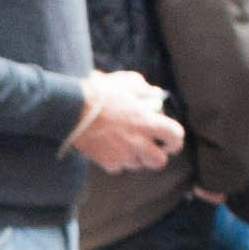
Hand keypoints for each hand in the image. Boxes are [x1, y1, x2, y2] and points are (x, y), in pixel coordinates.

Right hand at [66, 68, 185, 173]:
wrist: (72, 108)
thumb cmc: (101, 92)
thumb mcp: (127, 82)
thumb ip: (145, 90)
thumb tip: (156, 95)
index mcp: (147, 122)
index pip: (174, 136)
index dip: (175, 139)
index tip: (170, 139)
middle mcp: (138, 142)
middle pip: (159, 161)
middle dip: (157, 155)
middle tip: (151, 148)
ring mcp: (122, 154)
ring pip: (137, 165)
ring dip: (135, 157)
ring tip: (126, 146)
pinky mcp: (106, 162)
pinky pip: (117, 167)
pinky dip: (116, 161)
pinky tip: (109, 149)